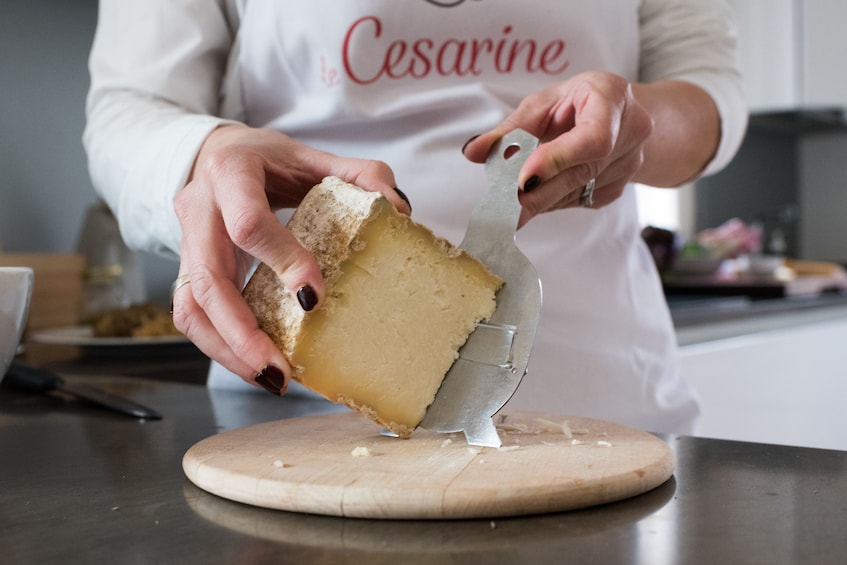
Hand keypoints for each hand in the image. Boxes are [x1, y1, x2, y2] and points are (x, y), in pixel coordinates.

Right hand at [171, 125, 408, 391]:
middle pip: (207, 280)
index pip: (248, 223)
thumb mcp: (310, 155)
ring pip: (190, 306)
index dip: (281, 260)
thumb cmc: (266, 159)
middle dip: (241, 332)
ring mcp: (187, 242)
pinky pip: (193, 315)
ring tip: (269, 378)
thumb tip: (401, 210)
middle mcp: (200, 210)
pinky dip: (222, 347)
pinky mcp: (187, 269)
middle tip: (278, 368)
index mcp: (232, 172)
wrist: (213, 154)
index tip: (314, 296)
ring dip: (227, 351)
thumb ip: (357, 174)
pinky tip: (257, 364)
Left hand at [462, 71, 652, 225]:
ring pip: (576, 192)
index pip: (592, 137)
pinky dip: (552, 200)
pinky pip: (578, 200)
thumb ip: (510, 128)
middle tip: (500, 210)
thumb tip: (472, 151)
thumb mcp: (544, 103)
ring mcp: (628, 165)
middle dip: (536, 194)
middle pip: (580, 173)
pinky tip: (536, 194)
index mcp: (611, 98)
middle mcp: (629, 133)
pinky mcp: (617, 188)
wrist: (622, 114)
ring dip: (539, 200)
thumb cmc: (577, 101)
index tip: (524, 178)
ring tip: (507, 205)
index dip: (558, 159)